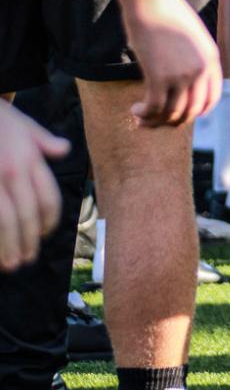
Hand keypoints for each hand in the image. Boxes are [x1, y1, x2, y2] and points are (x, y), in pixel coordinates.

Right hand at [0, 103, 67, 270]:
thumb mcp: (25, 125)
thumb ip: (45, 142)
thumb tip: (65, 150)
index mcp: (31, 159)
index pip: (49, 198)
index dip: (49, 222)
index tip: (45, 235)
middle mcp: (14, 171)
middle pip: (28, 215)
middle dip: (29, 242)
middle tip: (27, 260)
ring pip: (5, 222)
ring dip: (9, 247)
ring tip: (11, 264)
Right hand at [122, 0, 222, 128]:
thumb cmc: (166, 14)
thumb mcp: (190, 36)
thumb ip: (193, 58)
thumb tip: (184, 83)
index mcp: (211, 59)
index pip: (211, 100)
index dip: (195, 113)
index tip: (180, 115)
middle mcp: (200, 69)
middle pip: (191, 112)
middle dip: (173, 121)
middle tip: (156, 119)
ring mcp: (181, 74)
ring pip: (172, 114)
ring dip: (155, 121)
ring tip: (141, 117)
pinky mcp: (159, 76)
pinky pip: (154, 108)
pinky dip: (145, 115)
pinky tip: (135, 111)